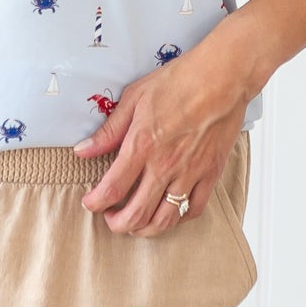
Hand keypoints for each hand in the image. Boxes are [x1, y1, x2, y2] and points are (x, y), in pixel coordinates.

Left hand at [74, 28, 259, 237]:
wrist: (222, 78)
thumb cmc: (180, 81)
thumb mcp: (135, 98)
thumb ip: (109, 130)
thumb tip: (83, 150)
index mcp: (142, 145)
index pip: (112, 188)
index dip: (96, 203)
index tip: (90, 203)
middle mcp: (165, 166)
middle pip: (136, 214)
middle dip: (117, 224)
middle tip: (110, 218)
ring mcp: (190, 173)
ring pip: (164, 219)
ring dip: (145, 229)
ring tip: (136, 223)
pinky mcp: (210, 174)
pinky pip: (193, 209)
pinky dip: (178, 218)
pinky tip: (169, 211)